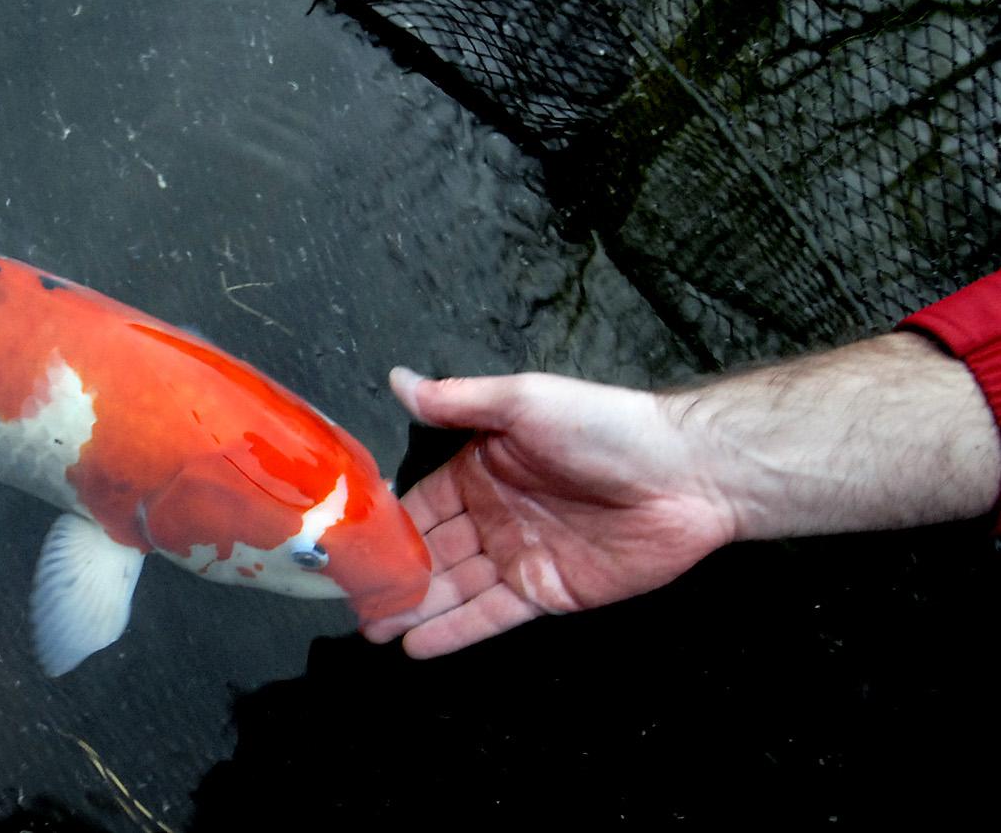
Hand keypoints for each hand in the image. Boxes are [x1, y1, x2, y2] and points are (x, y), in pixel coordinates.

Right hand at [360, 367, 738, 657]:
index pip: (419, 504)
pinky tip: (416, 645)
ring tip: (370, 630)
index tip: (341, 547)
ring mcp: (519, 557)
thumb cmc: (606, 427)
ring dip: (412, 610)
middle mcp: (493, 516)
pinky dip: (455, 631)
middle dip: (389, 577)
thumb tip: (397, 381)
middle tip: (344, 602)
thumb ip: (458, 400)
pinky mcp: (548, 592)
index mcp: (480, 470)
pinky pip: (492, 614)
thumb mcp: (524, 401)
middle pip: (430, 553)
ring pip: (454, 589)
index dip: (382, 526)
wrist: (687, 474)